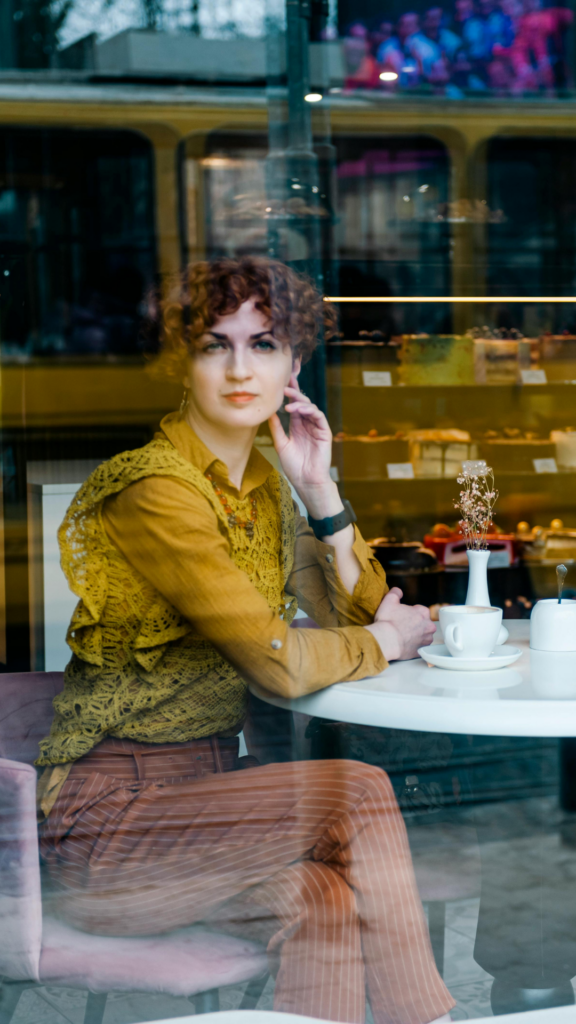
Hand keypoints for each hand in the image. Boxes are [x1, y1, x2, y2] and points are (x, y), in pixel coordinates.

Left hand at [269, 374, 341, 518]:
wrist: (306, 481)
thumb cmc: (294, 467)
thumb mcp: (281, 444)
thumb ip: (277, 428)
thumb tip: (268, 412)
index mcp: (297, 427)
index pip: (293, 406)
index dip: (289, 394)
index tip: (282, 382)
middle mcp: (307, 425)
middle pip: (302, 403)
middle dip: (295, 392)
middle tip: (285, 386)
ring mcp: (317, 428)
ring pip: (311, 408)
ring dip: (300, 402)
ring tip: (288, 402)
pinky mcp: (325, 432)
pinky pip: (319, 416)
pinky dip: (310, 411)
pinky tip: (299, 410)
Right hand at [364, 587, 435, 660]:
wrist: (386, 640)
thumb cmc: (388, 621)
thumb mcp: (389, 600)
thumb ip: (396, 593)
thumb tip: (398, 591)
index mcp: (423, 612)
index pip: (419, 610)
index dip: (409, 613)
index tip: (402, 616)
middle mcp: (428, 626)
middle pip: (422, 623)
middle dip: (414, 624)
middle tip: (401, 626)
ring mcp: (426, 640)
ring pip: (422, 636)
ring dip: (415, 636)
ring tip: (402, 636)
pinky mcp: (421, 651)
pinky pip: (418, 647)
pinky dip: (413, 646)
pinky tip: (404, 645)